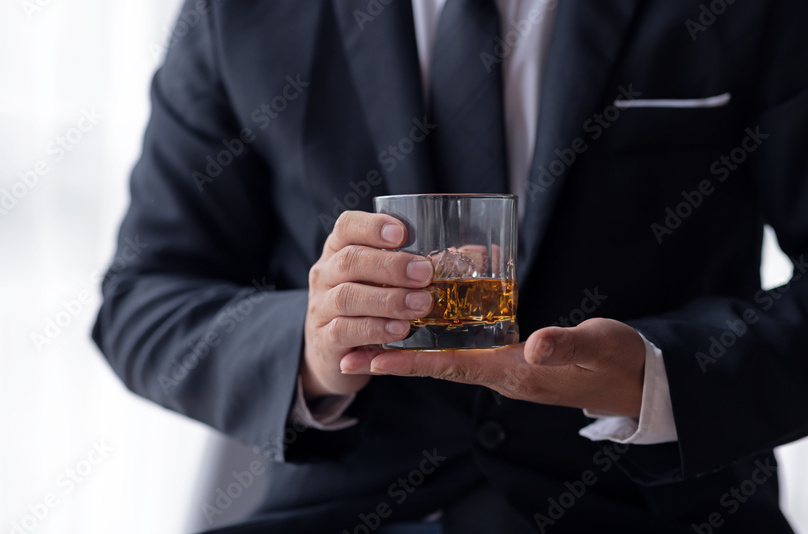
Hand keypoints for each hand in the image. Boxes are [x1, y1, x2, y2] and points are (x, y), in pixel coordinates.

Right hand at [302, 211, 434, 398]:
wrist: (335, 350)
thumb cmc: (371, 304)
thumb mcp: (386, 280)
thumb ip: (417, 266)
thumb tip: (474, 255)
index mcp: (340, 249)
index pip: (347, 226)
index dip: (372, 226)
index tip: (402, 234)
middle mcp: (325, 273)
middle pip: (350, 260)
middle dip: (390, 265)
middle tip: (425, 274)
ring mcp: (321, 306)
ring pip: (347, 296)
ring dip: (387, 300)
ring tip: (420, 305)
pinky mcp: (324, 338)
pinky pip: (345, 330)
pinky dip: (374, 329)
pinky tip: (399, 330)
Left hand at [343, 318, 646, 416]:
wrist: (640, 381)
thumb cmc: (620, 361)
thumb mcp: (600, 346)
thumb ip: (569, 343)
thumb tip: (535, 341)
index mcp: (516, 372)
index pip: (450, 367)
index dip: (408, 363)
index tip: (368, 360)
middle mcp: (503, 373)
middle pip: (436, 366)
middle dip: (393, 360)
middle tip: (348, 354)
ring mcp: (507, 368)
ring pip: (447, 358)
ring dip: (410, 351)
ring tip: (370, 341)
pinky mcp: (515, 359)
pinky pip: (467, 350)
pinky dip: (441, 340)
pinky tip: (424, 326)